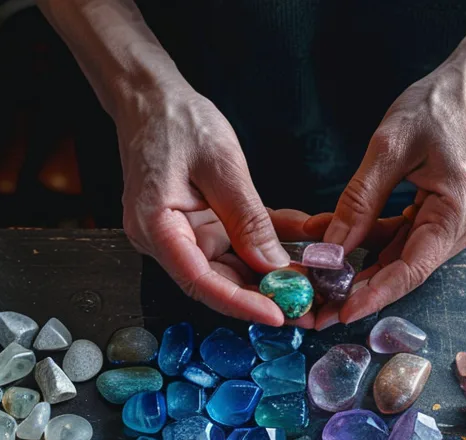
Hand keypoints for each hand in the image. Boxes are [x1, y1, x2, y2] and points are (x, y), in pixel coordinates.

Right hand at [117, 88, 293, 324]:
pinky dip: (267, 240)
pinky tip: (303, 239)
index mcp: (157, 227)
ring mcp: (182, 233)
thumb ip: (246, 217)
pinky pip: (236, 240)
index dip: (240, 303)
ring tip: (313, 281)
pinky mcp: (199, 222)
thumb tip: (272, 265)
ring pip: (231, 264)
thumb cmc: (177, 121)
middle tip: (309, 307)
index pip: (200, 281)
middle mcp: (166, 239)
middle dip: (264, 296)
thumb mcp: (220, 165)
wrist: (152, 98)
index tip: (278, 315)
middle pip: (217, 280)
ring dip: (271, 272)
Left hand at [322, 58, 465, 323]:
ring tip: (318, 275)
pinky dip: (374, 236)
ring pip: (402, 253)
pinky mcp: (445, 213)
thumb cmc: (444, 105)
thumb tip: (332, 247)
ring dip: (362, 263)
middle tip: (317, 306)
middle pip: (405, 269)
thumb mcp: (391, 147)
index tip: (340, 313)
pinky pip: (406, 234)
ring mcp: (457, 222)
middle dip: (360, 288)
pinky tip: (338, 237)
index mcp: (457, 213)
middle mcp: (463, 227)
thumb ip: (360, 200)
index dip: (373, 295)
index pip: (410, 270)